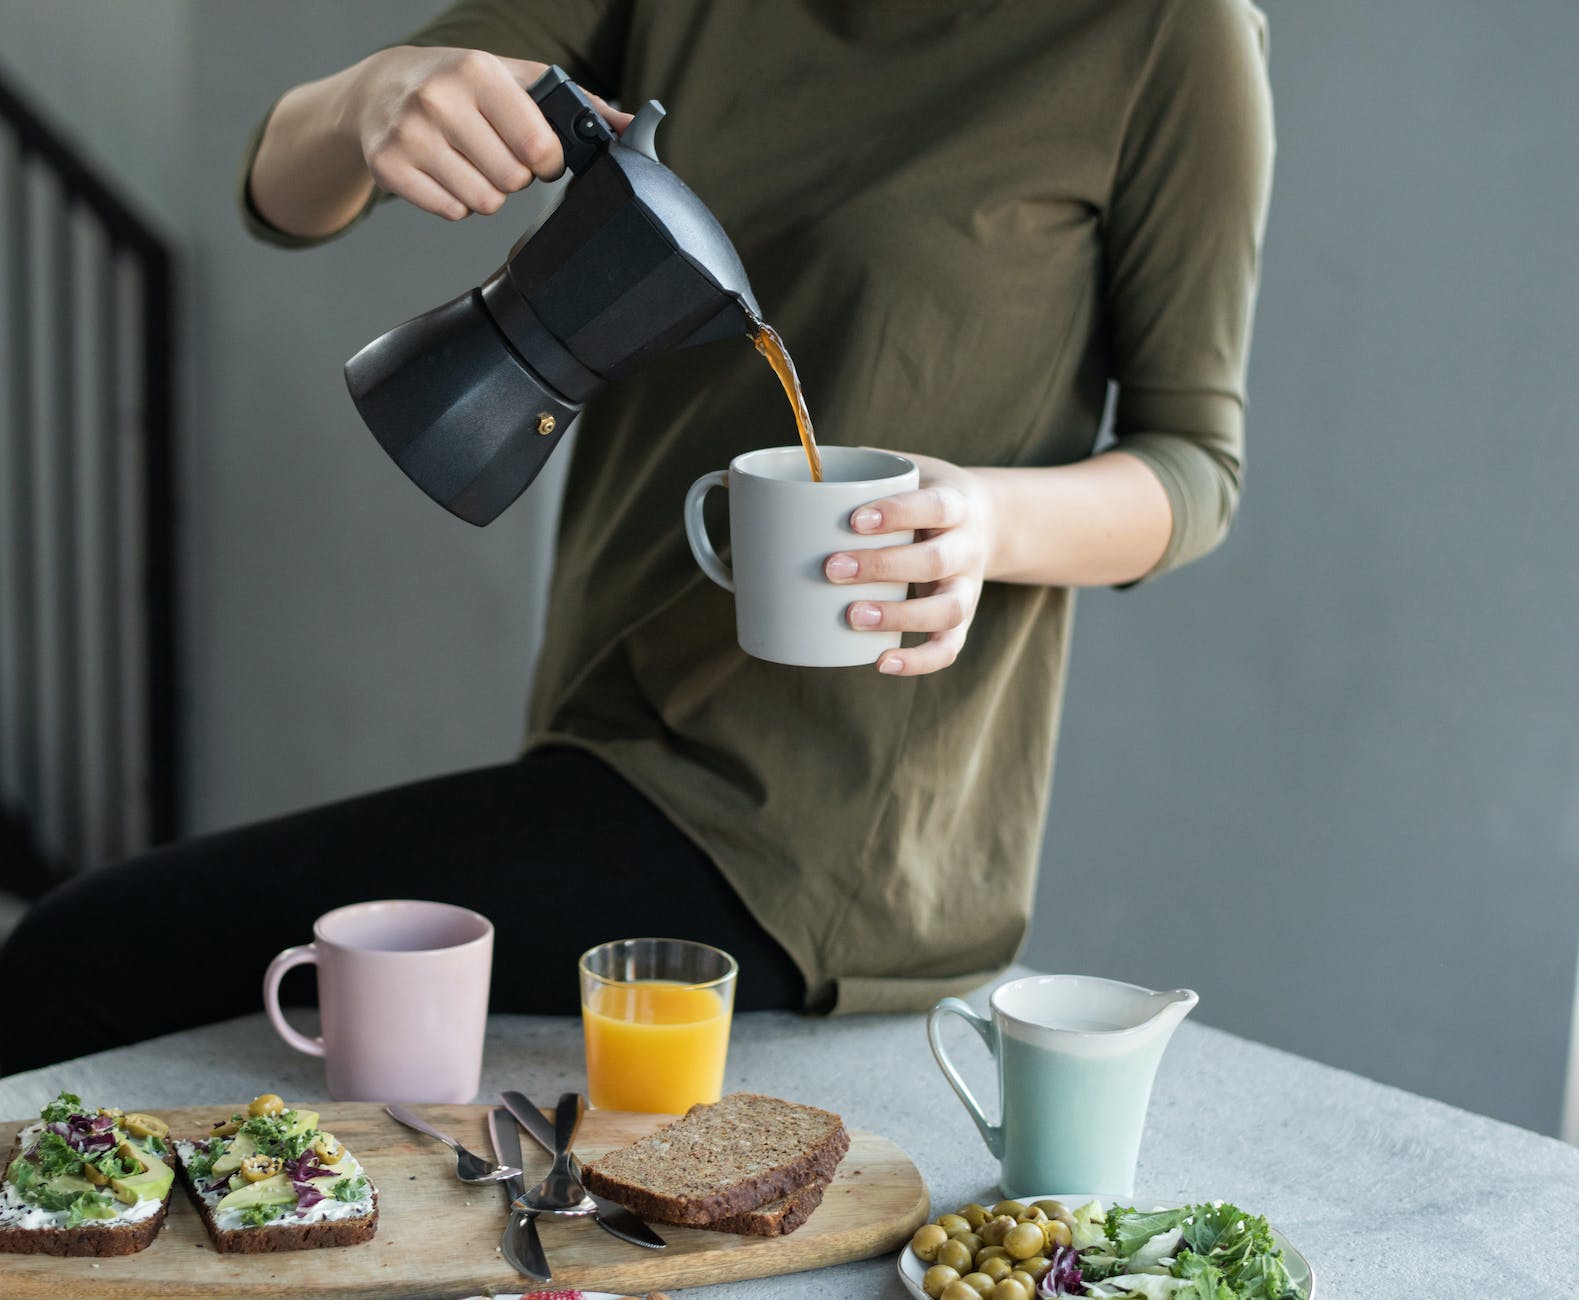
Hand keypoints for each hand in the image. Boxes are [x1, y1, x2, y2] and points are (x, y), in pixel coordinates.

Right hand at [346, 46, 632, 220]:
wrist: (382, 88)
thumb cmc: (462, 84)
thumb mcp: (519, 79)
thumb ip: (581, 104)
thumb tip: (636, 128)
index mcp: (478, 71)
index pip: (538, 147)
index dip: (547, 160)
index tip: (537, 151)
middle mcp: (439, 99)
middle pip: (512, 180)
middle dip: (514, 175)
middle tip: (496, 152)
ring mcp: (410, 134)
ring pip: (483, 202)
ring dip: (487, 191)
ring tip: (472, 160)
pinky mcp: (389, 166)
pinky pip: (451, 211)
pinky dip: (457, 201)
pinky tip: (447, 172)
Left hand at [823, 454, 996, 675]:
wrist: (986, 522)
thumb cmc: (925, 496)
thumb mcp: (907, 471)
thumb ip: (859, 471)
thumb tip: (777, 477)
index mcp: (955, 503)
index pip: (934, 506)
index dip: (898, 513)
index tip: (853, 519)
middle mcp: (967, 547)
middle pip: (935, 560)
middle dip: (882, 567)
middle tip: (831, 569)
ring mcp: (967, 587)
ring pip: (946, 609)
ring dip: (900, 616)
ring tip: (853, 617)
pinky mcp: (962, 620)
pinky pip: (949, 647)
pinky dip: (919, 661)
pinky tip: (880, 662)